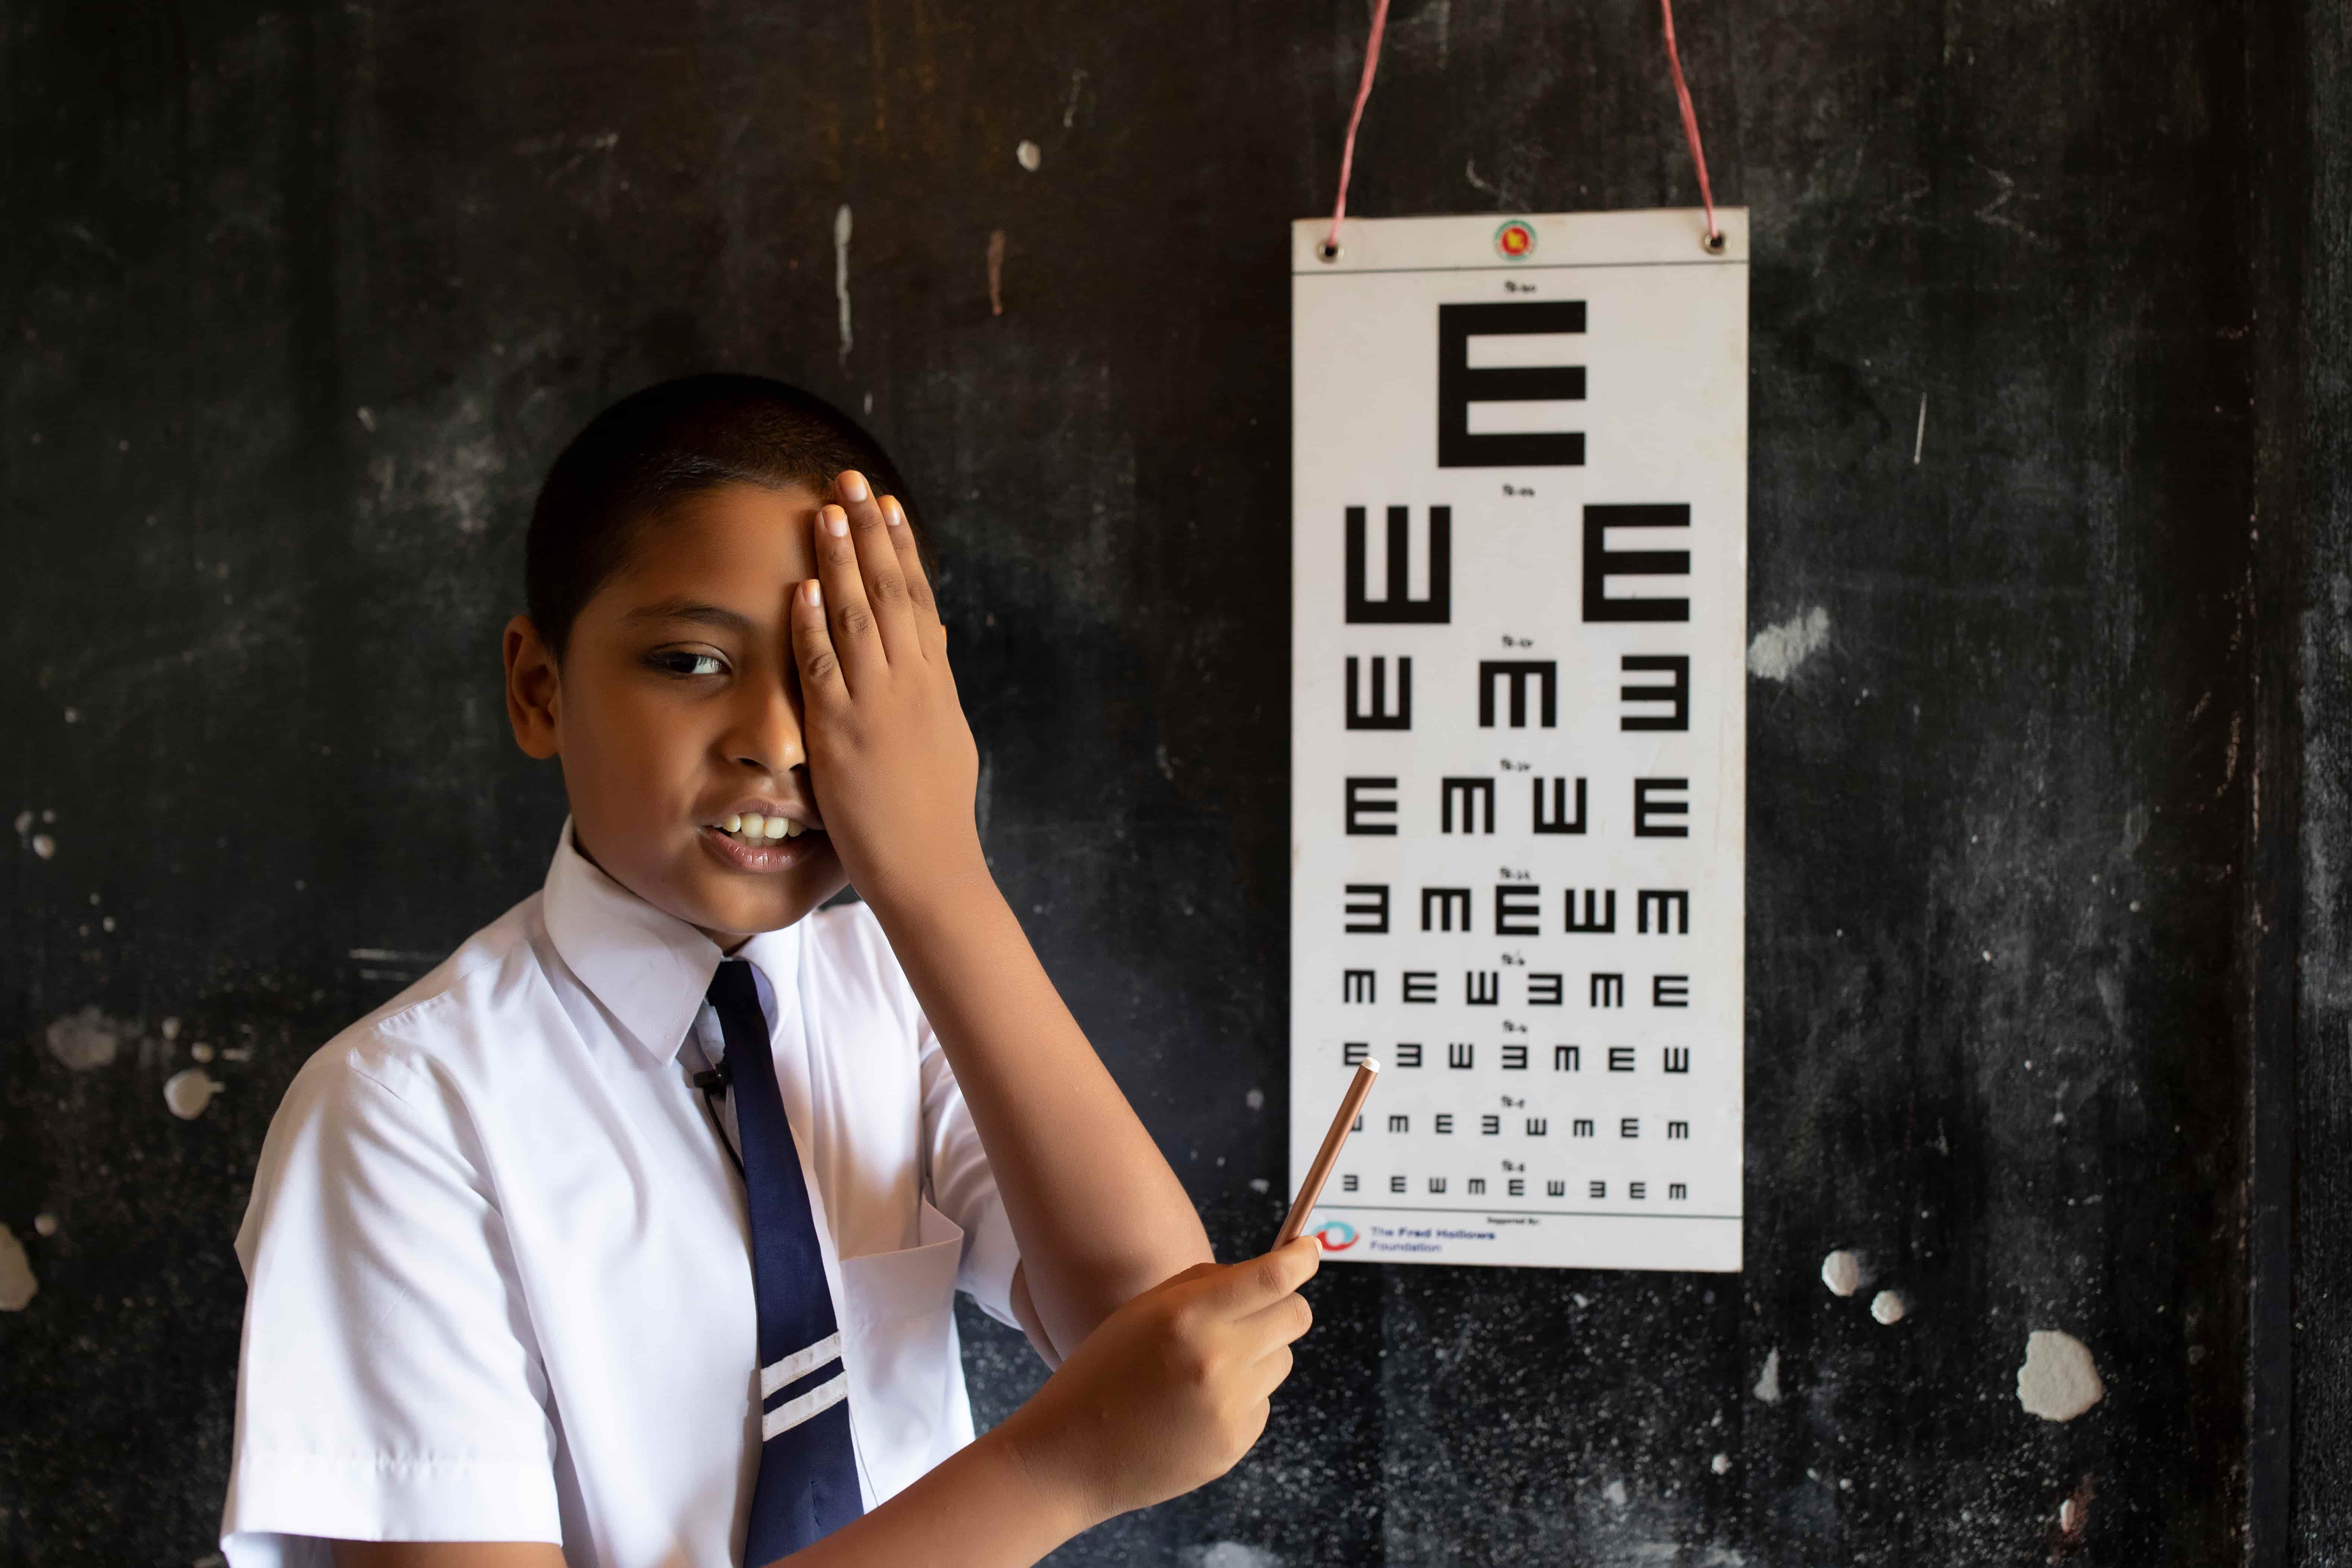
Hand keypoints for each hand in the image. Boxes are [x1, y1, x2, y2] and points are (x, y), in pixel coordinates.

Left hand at [789, 471, 984, 912]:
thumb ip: (932, 692)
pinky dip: (814, 624)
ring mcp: (877, 705)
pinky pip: (825, 667)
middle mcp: (910, 684)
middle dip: (871, 532)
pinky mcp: (843, 733)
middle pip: (891, 591)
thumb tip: (932, 648)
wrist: (931, 868)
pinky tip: (804, 587)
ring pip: (860, 616)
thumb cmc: (934, 815)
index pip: (918, 600)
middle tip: (853, 480)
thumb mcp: (945, 740)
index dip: (903, 549)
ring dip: (843, 559)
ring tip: (827, 510)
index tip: (890, 506)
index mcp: (935, 684)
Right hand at [990, 1237, 1320, 1524]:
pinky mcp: (1234, 1445)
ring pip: (1282, 1361)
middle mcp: (1216, 1360)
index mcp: (1188, 1316)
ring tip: (1205, 1369)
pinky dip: (1242, 1397)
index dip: (1300, 1258)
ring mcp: (1229, 1408)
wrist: (1071, 1455)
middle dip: (1285, 1306)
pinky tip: (1196, 1406)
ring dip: (1259, 1354)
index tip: (1308, 1250)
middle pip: (1295, 1317)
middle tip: (1257, 1311)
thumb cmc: (1103, 1371)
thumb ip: (1205, 1285)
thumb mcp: (1142, 1309)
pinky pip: (1262, 1403)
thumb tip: (1267, 1274)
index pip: (1272, 1278)